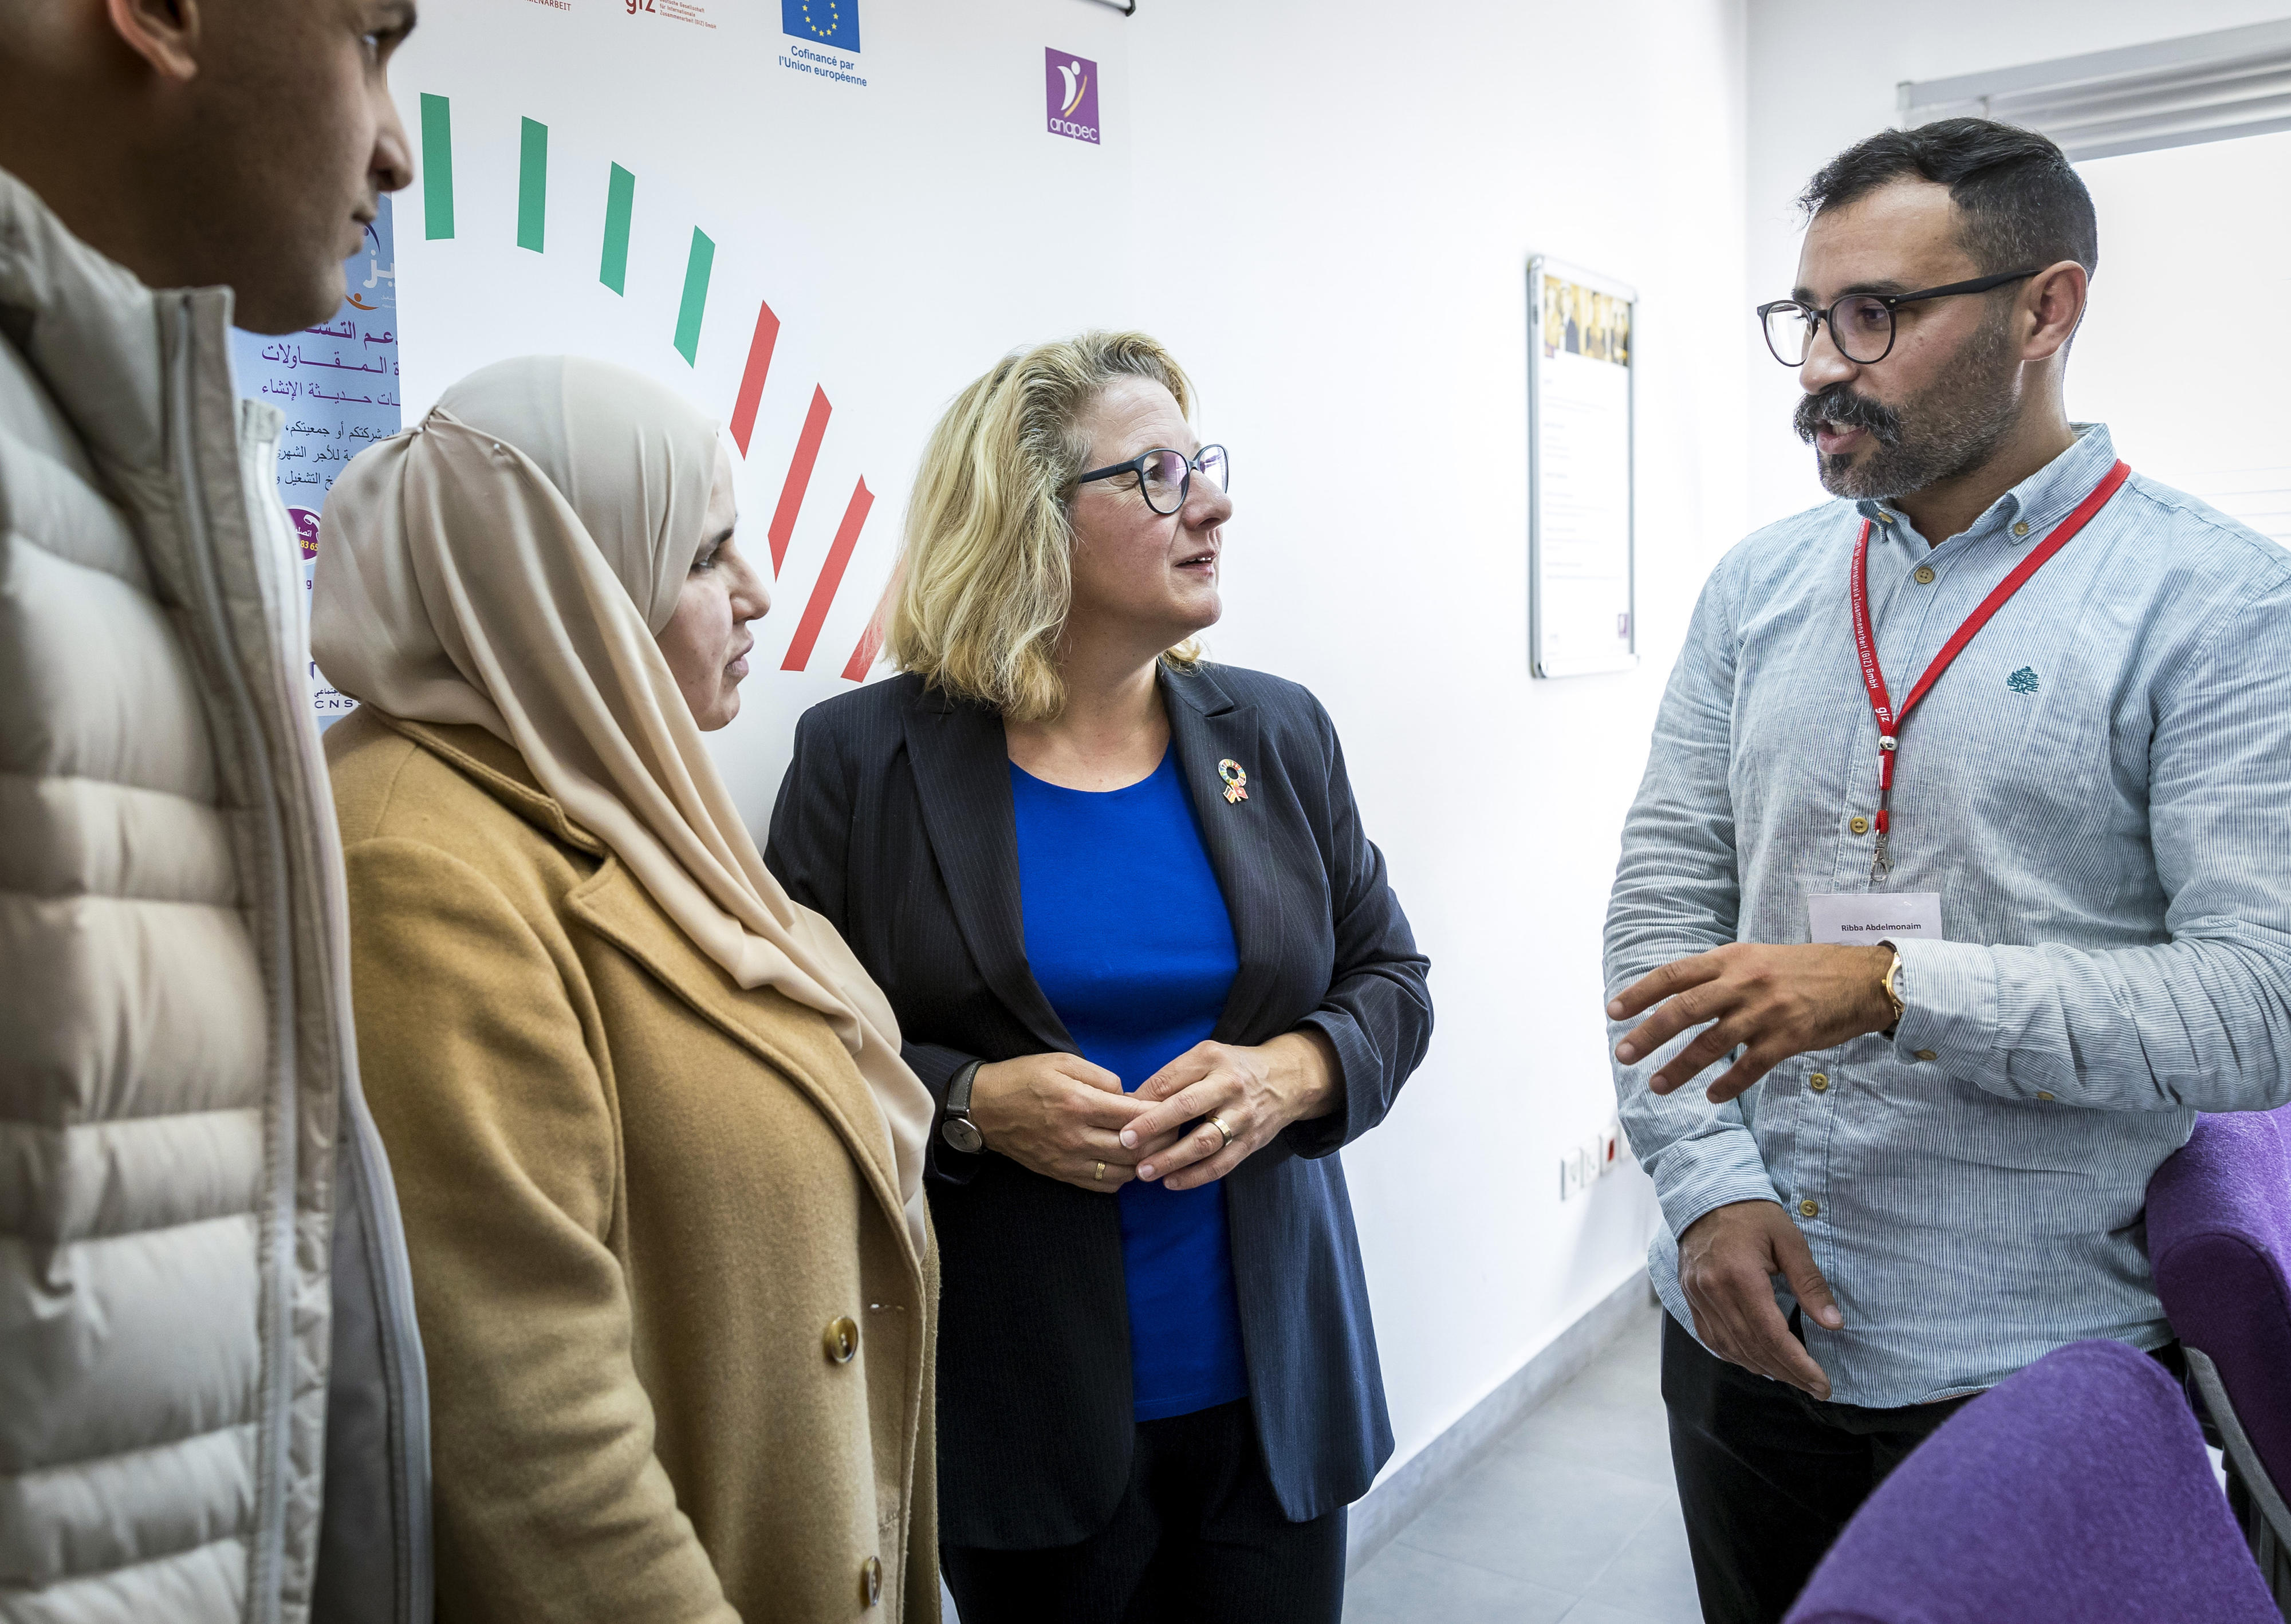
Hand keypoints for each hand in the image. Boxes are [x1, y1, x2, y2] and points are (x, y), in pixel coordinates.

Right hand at [968, 1053, 1179, 1193]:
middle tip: (1171, 1130)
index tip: (1169, 1108)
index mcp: (1078, 1103)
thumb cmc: (1023, 1078)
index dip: (1158, 1113)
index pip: (1134, 1116)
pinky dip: (1121, 1177)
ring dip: (1143, 1161)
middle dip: (1159, 1140)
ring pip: (1122, 1172)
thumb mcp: (1062, 1062)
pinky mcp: (1060, 1174)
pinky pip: (1102, 1185)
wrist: (984, 1108)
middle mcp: (1076, 1136)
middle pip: (1134, 1148)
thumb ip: (1101, 1077)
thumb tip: (1128, 1095)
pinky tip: (1125, 1162)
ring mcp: (1068, 1160)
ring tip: (1151, 1147)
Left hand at [1118, 1031, 1339, 1191]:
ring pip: (1204, 1141)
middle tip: (1124, 1142)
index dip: (1142, 1100)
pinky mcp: (1251, 1141)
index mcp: (1211, 1058)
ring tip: (1144, 1171)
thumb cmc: (1234, 1068)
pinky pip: (1221, 1164)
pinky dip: (1195, 1176)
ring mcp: (1242, 1115)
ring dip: (1171, 1159)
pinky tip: (1171, 1182)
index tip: (1117, 1116)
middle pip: (1186, 1107)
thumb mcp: (1206, 1057)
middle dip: (1152, 1127)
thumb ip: (1173, 1077)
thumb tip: (1131, 1103)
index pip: (1169, 1079)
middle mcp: (1229, 1085)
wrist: (1289, 1079)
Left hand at [1609, 943, 1894, 1103]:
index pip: (1674, 974)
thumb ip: (1720, 975)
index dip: (1640, 993)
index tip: (1613, 1012)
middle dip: (1648, 1034)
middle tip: (1623, 1054)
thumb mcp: (1757, 958)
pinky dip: (1728, 1085)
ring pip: (1711, 1044)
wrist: (1862, 978)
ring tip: (1657, 1086)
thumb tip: (1677, 995)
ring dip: (1680, 1068)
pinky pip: (1750, 1067)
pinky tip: (1713, 1097)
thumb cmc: (1805, 969)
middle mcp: (1744, 982)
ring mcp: (1766, 1010)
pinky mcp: (1790, 1038)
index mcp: (1732, 959)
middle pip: (1683, 1009)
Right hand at [1677, 1200, 1843, 1397]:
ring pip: (1730, 1348)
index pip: (1772, 1335)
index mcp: (1740, 1276)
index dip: (1799, 1365)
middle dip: (1787, 1373)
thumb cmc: (1753, 1213)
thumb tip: (1833, 1323)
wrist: (1705, 1195)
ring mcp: (1697, 1296)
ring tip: (1790, 1377)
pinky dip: (1735, 1355)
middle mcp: (1714, 1292)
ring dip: (1763, 1368)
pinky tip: (1755, 1361)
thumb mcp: (1789, 1240)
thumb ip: (1810, 1283)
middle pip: (1753, 1348)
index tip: (1822, 1383)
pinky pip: (1711, 1338)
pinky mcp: (1689, 1297)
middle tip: (1814, 1387)